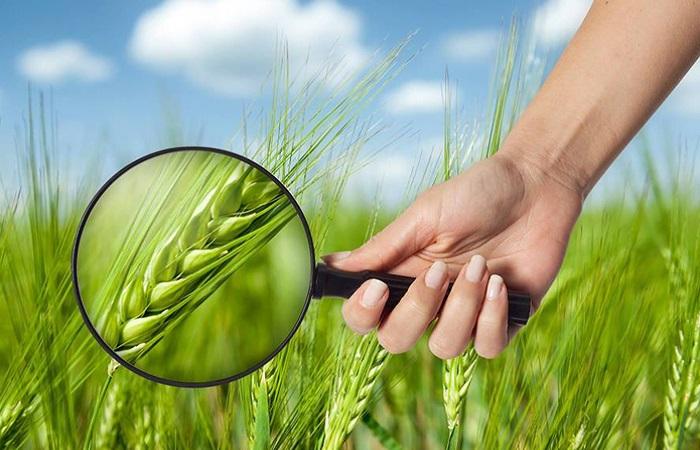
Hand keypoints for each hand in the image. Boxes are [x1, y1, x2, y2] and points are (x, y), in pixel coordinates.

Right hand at [324, 152, 581, 358]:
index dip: (362, 313)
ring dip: (462, 307)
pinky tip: (502, 282)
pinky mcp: (503, 321)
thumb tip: (334, 265)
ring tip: (482, 266)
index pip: (365, 315)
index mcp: (401, 274)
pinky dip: (492, 318)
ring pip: (444, 347)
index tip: (377, 288)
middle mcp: (428, 301)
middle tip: (440, 271)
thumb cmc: (476, 193)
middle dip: (417, 310)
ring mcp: (464, 314)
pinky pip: (486, 347)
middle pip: (396, 340)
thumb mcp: (426, 214)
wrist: (536, 185)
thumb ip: (384, 247)